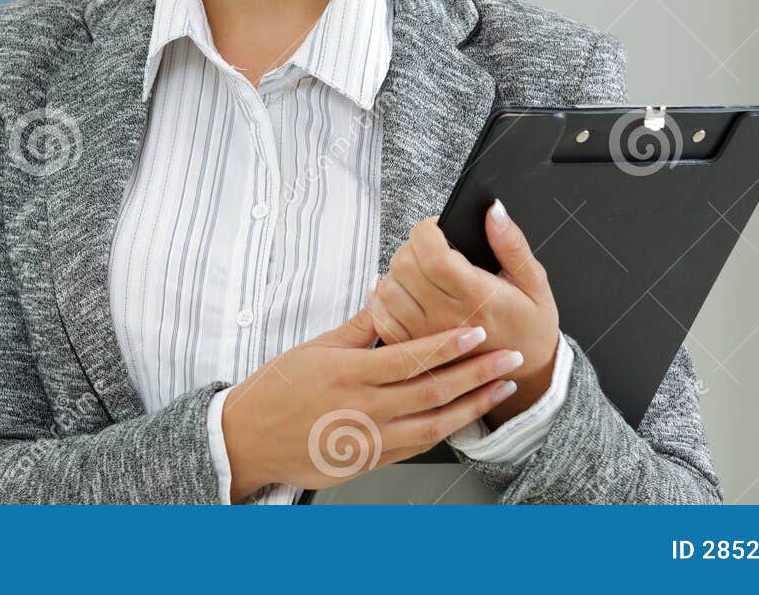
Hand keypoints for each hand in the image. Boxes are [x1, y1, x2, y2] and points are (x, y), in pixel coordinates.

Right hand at [219, 307, 521, 500]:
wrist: (248, 439)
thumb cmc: (277, 390)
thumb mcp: (315, 348)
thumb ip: (359, 326)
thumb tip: (386, 294)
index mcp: (350, 375)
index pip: (412, 358)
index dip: (451, 345)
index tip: (479, 333)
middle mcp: (364, 410)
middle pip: (433, 391)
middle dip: (478, 374)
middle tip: (510, 359)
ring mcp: (369, 441)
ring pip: (434, 426)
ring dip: (473, 406)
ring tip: (500, 390)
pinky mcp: (368, 463)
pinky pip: (416, 447)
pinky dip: (444, 431)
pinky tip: (464, 418)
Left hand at [369, 200, 559, 426]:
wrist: (527, 374)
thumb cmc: (530, 325)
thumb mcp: (534, 282)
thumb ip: (511, 243)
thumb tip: (493, 210)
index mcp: (478, 297)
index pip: (432, 255)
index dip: (426, 231)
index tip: (436, 226)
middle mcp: (447, 318)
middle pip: (405, 266)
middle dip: (413, 246)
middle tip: (431, 248)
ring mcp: (426, 337)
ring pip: (389, 288)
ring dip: (398, 272)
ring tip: (421, 272)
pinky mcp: (413, 349)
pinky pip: (381, 316)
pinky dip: (384, 298)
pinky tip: (403, 292)